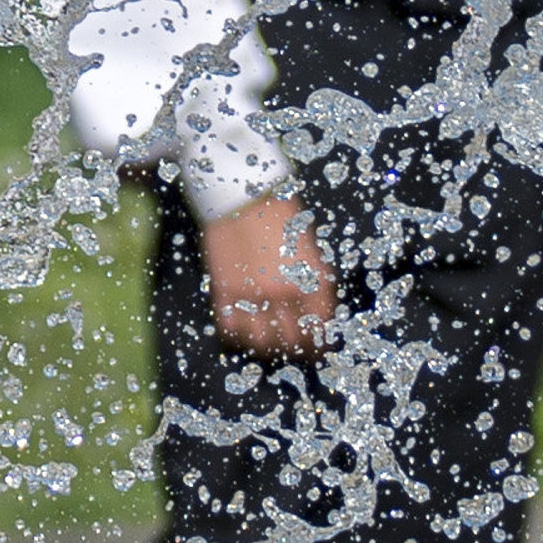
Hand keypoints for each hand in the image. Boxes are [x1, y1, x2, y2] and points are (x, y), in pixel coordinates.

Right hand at [200, 194, 335, 356]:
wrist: (243, 195)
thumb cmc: (279, 214)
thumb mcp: (308, 246)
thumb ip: (312, 279)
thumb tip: (315, 308)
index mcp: (308, 281)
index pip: (319, 327)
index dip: (318, 342)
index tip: (316, 347)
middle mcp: (282, 292)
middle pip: (291, 339)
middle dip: (293, 348)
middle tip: (290, 347)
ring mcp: (251, 293)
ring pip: (260, 340)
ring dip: (265, 345)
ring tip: (265, 341)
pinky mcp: (224, 289)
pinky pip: (231, 326)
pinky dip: (237, 334)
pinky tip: (241, 328)